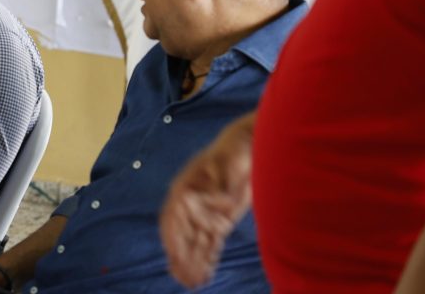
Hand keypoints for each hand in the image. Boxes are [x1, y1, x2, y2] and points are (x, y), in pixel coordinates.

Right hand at [160, 114, 255, 287]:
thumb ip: (225, 184)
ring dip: (193, 262)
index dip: (173, 237)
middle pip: (183, 234)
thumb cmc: (236, 150)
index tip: (174, 255)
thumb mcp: (230, 161)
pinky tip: (206, 273)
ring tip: (192, 283)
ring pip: (196, 242)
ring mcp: (207, 212)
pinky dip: (208, 258)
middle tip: (183, 279)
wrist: (251, 146)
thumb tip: (222, 203)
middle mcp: (192, 203)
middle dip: (182, 257)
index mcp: (186, 187)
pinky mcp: (222, 220)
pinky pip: (211, 242)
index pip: (173, 216)